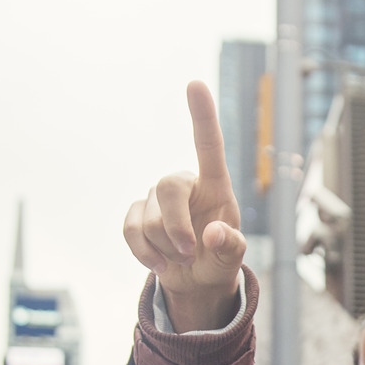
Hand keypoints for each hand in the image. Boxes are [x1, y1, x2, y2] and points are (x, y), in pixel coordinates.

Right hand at [122, 81, 245, 331]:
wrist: (196, 281)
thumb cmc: (219, 258)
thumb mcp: (232, 258)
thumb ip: (231, 246)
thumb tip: (212, 234)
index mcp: (215, 184)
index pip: (209, 145)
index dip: (202, 115)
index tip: (195, 84)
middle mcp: (184, 183)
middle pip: (169, 187)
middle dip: (176, 227)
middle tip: (190, 254)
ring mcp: (157, 197)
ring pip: (150, 220)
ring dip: (167, 249)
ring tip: (182, 259)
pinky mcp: (137, 214)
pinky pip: (131, 231)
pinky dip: (145, 254)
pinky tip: (160, 264)